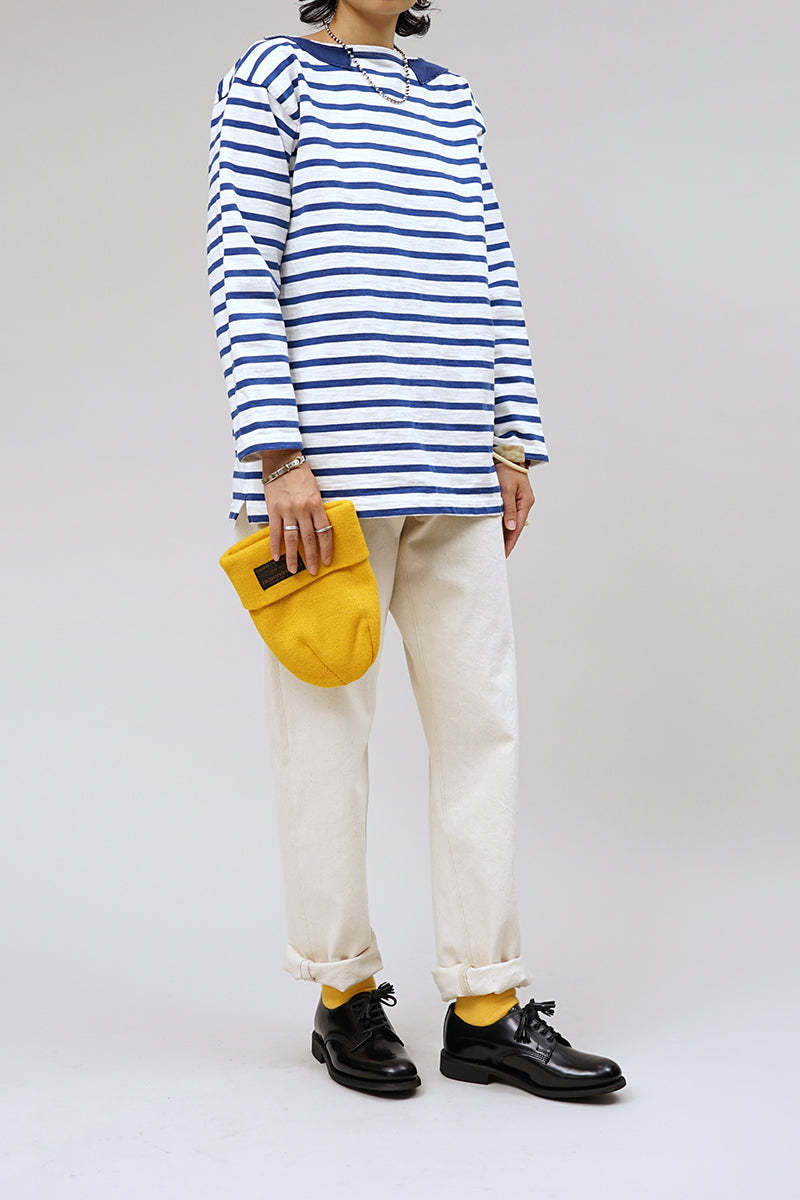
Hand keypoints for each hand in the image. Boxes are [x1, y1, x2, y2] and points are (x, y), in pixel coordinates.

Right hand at [261, 453, 332, 574]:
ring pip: (292, 539)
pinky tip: (276, 557)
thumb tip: (318, 530)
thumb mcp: (315, 491)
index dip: (326, 549)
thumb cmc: (300, 474)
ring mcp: (287, 510)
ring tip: (294, 570)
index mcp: (316, 504)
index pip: (324, 532)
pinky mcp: (273, 510)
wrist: (282, 460)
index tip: (327, 561)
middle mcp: (303, 509)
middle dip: (312, 558)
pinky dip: (275, 546)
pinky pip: (275, 532)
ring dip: (293, 557)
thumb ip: (317, 510)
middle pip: (309, 539)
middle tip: (314, 571)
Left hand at [495, 460, 534, 556]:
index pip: (517, 528)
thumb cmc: (506, 469)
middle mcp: (524, 503)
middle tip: (498, 556)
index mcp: (526, 502)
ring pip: (511, 522)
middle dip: (507, 541)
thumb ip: (508, 509)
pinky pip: (508, 514)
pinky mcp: (512, 497)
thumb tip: (511, 528)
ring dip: (504, 534)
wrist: (507, 453)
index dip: (510, 543)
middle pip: (515, 527)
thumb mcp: (505, 489)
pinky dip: (502, 524)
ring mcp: (519, 500)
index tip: (503, 555)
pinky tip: (496, 531)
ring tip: (496, 547)